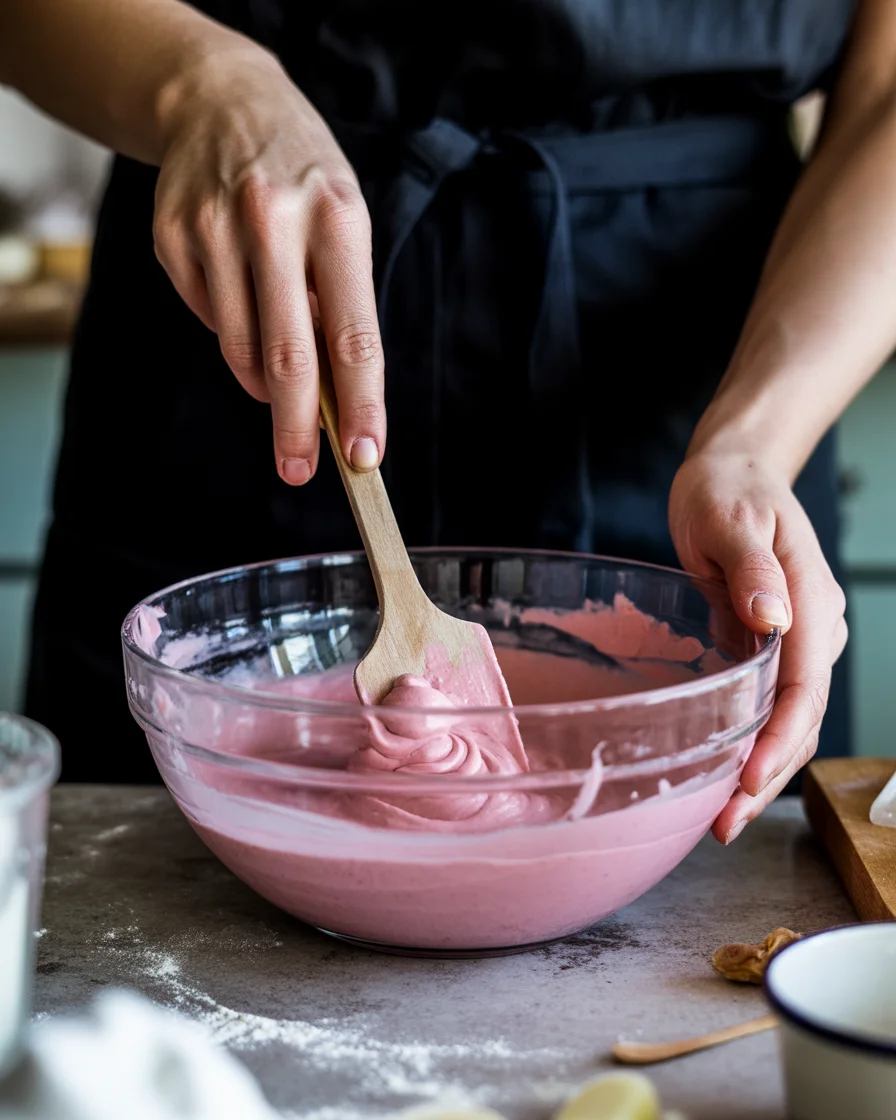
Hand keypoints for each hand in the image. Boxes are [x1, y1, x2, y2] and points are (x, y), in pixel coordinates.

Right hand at [152, 48, 383, 482]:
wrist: (221, 100)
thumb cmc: (303, 176)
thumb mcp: (344, 220)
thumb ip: (341, 301)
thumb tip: (331, 393)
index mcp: (337, 219)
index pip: (354, 334)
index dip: (361, 402)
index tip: (364, 454)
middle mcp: (274, 222)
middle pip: (288, 355)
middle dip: (297, 427)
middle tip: (299, 470)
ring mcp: (215, 229)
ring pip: (240, 347)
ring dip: (264, 383)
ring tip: (278, 379)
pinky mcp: (173, 239)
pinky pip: (207, 321)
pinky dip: (231, 332)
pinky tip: (241, 297)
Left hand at [668, 450, 847, 842]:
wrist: (732, 470)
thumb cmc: (726, 489)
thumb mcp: (730, 518)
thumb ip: (752, 569)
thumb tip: (775, 620)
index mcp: (811, 601)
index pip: (805, 687)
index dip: (779, 741)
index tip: (747, 781)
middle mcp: (814, 627)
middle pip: (802, 716)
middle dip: (768, 774)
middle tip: (724, 824)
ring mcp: (797, 639)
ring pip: (789, 718)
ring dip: (761, 767)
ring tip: (721, 816)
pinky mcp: (773, 644)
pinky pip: (769, 703)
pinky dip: (751, 741)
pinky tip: (722, 770)